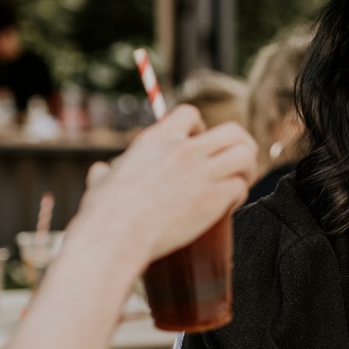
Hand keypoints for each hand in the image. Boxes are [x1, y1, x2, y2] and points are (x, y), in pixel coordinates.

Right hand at [77, 105, 257, 263]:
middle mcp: (184, 151)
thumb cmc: (103, 213)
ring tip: (240, 181)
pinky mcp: (213, 199)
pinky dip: (240, 195)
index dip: (200, 127)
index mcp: (157, 139)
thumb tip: (101, 172)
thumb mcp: (101, 181)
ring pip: (246, 155)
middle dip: (240, 144)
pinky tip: (229, 205)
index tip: (198, 143)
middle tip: (235, 162)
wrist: (116, 235)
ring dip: (247, 168)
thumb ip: (106, 172)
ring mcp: (202, 173)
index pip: (191, 113)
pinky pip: (241, 187)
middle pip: (233, 131)